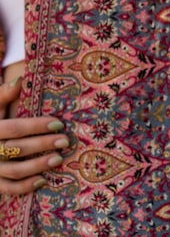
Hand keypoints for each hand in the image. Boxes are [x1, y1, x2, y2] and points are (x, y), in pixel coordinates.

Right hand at [0, 77, 68, 195]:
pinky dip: (24, 187)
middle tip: (65, 141)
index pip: (14, 128)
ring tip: (59, 159)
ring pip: (13, 170)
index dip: (36, 126)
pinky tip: (43, 180)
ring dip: (37, 166)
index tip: (59, 123)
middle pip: (16, 148)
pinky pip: (7, 188)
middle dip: (42, 144)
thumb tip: (22, 79)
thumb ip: (4, 94)